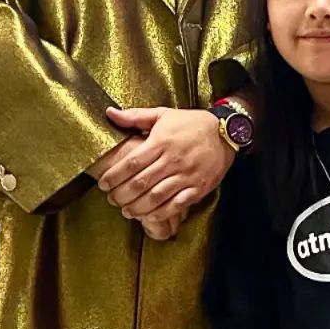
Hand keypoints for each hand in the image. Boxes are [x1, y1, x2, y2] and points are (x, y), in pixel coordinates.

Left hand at [97, 107, 232, 222]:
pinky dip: (161, 213)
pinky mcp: (198, 187)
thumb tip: (110, 113)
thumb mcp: (163, 114)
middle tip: (112, 199)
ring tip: (127, 210)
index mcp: (161, 142)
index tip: (103, 184)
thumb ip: (135, 116)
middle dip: (122, 194)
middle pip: (141, 183)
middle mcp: (173, 160)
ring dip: (138, 207)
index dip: (115, 176)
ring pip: (157, 196)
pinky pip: (177, 204)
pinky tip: (149, 216)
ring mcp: (186, 175)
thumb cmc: (191, 124)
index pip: (132, 162)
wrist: (226, 132)